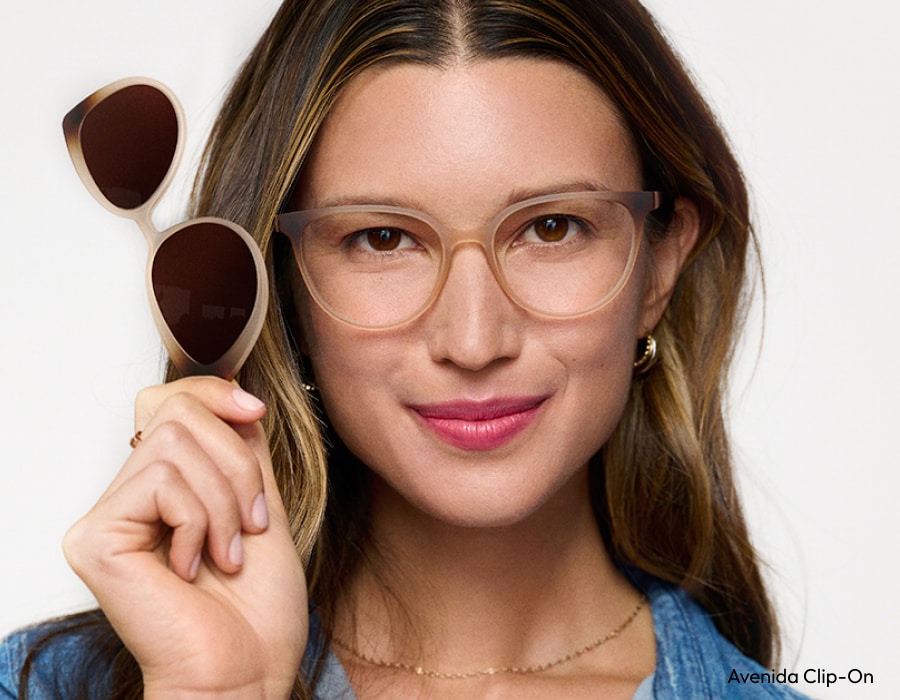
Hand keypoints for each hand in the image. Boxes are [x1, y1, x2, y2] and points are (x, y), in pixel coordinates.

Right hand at [63, 377, 307, 698]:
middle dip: (236, 462)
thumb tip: (235, 394)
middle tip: (249, 522)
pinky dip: (199, 520)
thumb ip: (242, 449)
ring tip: (227, 551)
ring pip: (174, 443)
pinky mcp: (96, 537)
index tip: (255, 411)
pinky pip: (162, 482)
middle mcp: (129, 496)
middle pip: (176, 412)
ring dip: (225, 499)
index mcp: (167, 487)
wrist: (246, 670)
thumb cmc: (256, 608)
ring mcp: (108, 516)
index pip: (169, 402)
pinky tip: (194, 565)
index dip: (212, 393)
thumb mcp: (260, 504)